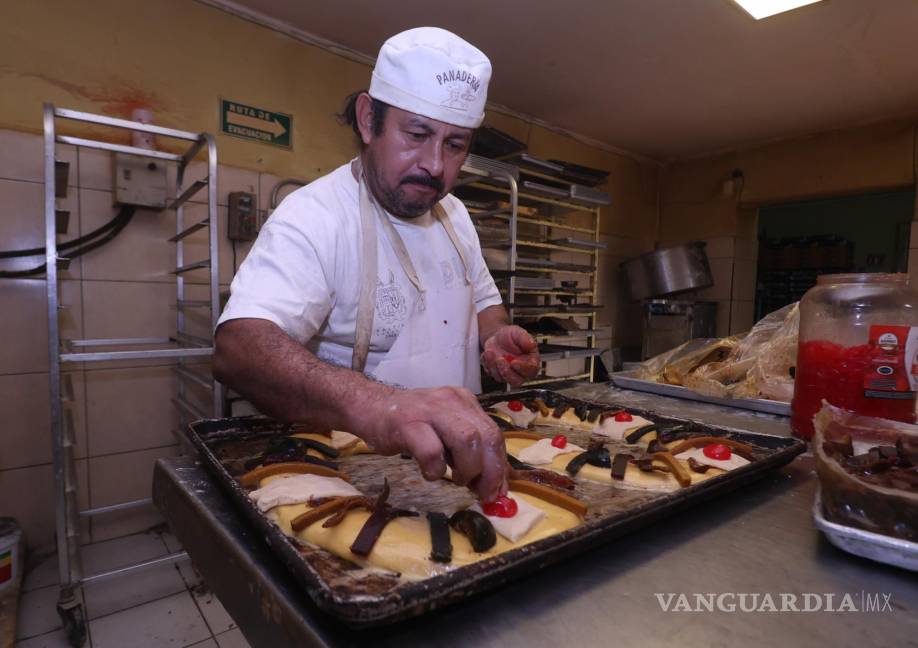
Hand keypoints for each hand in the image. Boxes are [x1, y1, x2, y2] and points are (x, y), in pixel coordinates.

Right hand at [356, 386, 508, 500]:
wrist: (369, 407)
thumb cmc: (409, 424)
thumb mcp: (444, 431)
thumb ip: (468, 450)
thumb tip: (492, 484)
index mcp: (465, 402)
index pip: (494, 434)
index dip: (500, 466)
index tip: (498, 491)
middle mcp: (452, 401)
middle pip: (487, 436)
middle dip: (490, 472)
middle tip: (481, 493)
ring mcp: (430, 410)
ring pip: (467, 440)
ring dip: (467, 469)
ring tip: (456, 480)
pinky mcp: (407, 423)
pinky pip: (432, 451)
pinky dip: (435, 470)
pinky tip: (429, 472)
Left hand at [481, 325, 539, 386]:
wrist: (497, 337)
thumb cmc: (511, 336)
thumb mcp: (518, 332)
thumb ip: (525, 338)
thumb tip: (532, 344)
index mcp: (531, 361)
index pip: (531, 370)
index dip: (523, 368)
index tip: (514, 362)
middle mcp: (520, 371)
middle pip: (517, 381)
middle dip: (507, 372)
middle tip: (500, 359)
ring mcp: (508, 374)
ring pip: (501, 378)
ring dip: (494, 366)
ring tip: (490, 351)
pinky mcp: (497, 374)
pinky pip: (491, 374)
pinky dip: (487, 364)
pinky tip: (487, 353)